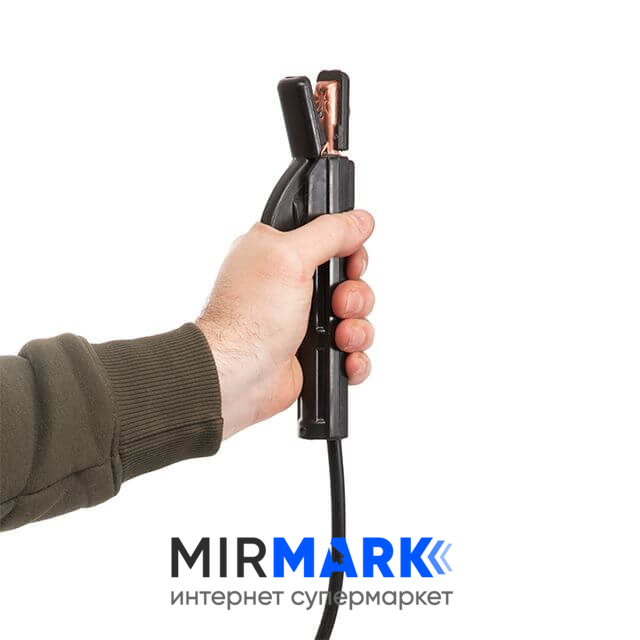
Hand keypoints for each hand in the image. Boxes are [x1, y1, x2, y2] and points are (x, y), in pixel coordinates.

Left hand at [196, 210, 374, 438]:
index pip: (332, 241)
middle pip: (350, 282)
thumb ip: (329, 233)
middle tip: (338, 305)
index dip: (349, 252)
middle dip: (355, 296)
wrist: (235, 376)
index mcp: (279, 253)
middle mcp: (291, 285)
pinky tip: (344, 359)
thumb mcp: (288, 258)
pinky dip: (354, 357)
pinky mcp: (310, 353)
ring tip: (339, 338)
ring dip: (356, 329)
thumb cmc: (247, 319)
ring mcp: (302, 321)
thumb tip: (360, 220)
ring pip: (355, 318)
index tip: (348, 265)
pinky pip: (350, 352)